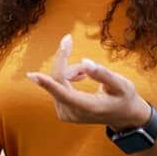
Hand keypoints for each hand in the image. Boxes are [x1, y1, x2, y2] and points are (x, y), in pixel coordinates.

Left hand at [26, 34, 151, 129]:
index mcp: (87, 107)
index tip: (32, 75)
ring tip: (87, 73)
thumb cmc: (124, 97)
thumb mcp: (121, 84)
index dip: (47, 83)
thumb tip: (85, 61)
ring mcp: (66, 114)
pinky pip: (58, 86)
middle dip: (64, 60)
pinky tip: (81, 78)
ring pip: (58, 81)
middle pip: (58, 81)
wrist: (123, 115)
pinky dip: (68, 78)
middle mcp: (73, 113)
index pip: (63, 93)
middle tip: (68, 40)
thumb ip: (103, 74)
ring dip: (71, 71)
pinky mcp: (62, 111)